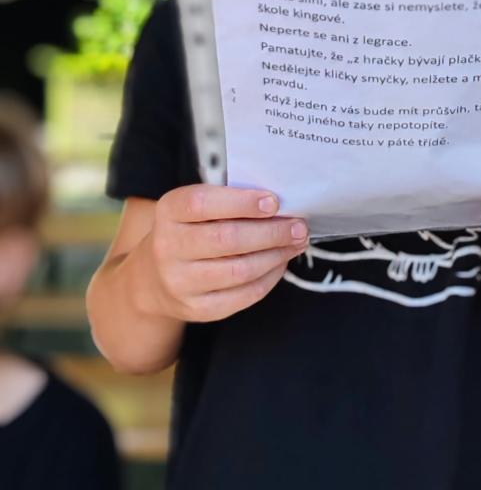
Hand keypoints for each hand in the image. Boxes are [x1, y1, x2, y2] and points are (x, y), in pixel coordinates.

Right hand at [142, 185, 308, 322]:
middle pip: (227, 239)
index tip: (274, 201)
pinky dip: (269, 278)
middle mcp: (168, 247)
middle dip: (271, 232)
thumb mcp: (194, 208)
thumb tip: (279, 205)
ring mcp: (180, 282)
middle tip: (299, 225)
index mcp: (169, 211)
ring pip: (240, 270)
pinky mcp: (197, 309)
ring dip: (276, 255)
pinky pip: (243, 295)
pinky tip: (280, 263)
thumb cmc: (188, 230)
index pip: (202, 203)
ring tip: (296, 242)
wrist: (152, 278)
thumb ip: (228, 201)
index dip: (242, 202)